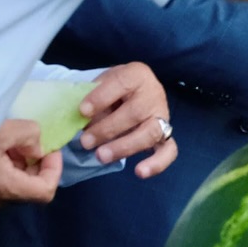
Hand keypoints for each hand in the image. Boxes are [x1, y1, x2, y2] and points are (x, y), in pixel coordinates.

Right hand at [0, 119, 62, 210]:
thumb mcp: (4, 130)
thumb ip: (30, 136)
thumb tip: (36, 148)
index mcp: (6, 189)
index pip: (46, 192)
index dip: (54, 170)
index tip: (49, 150)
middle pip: (30, 188)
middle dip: (35, 164)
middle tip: (27, 141)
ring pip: (13, 185)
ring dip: (18, 165)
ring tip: (7, 143)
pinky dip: (3, 169)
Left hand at [78, 62, 177, 178]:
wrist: (132, 92)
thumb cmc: (111, 90)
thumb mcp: (100, 85)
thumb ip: (91, 99)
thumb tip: (78, 119)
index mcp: (137, 74)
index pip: (122, 83)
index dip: (101, 98)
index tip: (82, 111)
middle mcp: (153, 93)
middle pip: (136, 112)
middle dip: (107, 129)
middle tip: (84, 141)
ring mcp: (162, 115)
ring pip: (150, 132)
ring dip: (124, 146)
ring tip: (100, 156)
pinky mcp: (166, 136)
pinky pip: (169, 150)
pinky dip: (157, 163)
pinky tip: (140, 172)